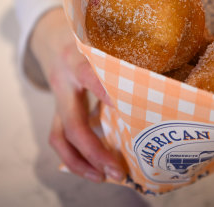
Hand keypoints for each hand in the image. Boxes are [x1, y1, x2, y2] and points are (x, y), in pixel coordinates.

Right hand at [29, 7, 124, 181]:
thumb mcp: (99, 37)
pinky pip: (59, 138)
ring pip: (59, 136)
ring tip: (103, 176)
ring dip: (80, 162)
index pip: (90, 76)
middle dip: (94, 150)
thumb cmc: (86, 37)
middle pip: (73, 122)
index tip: (124, 107)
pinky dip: (75, 156)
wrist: (50, 36)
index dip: (105, 92)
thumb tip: (163, 74)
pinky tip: (93, 168)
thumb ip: (120, 53)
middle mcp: (64, 81)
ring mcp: (57, 99)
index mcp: (76, 58)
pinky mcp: (56, 111)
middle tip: (117, 169)